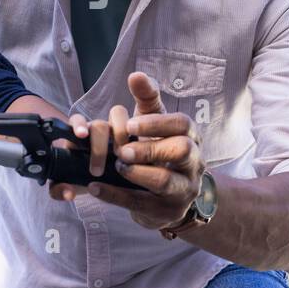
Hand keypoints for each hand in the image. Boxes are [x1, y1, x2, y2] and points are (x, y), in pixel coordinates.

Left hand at [49, 73, 203, 231]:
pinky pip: (140, 203)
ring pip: (165, 180)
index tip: (130, 124)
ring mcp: (183, 189)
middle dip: (150, 148)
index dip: (156, 123)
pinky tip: (95, 188)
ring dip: (137, 172)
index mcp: (190, 136)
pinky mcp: (166, 212)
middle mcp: (193, 162)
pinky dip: (114, 195)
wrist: (172, 196)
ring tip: (117, 166)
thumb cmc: (160, 150)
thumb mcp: (156, 123)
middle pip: (181, 150)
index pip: (182, 123)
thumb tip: (136, 75)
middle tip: (123, 150)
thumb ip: (147, 99)